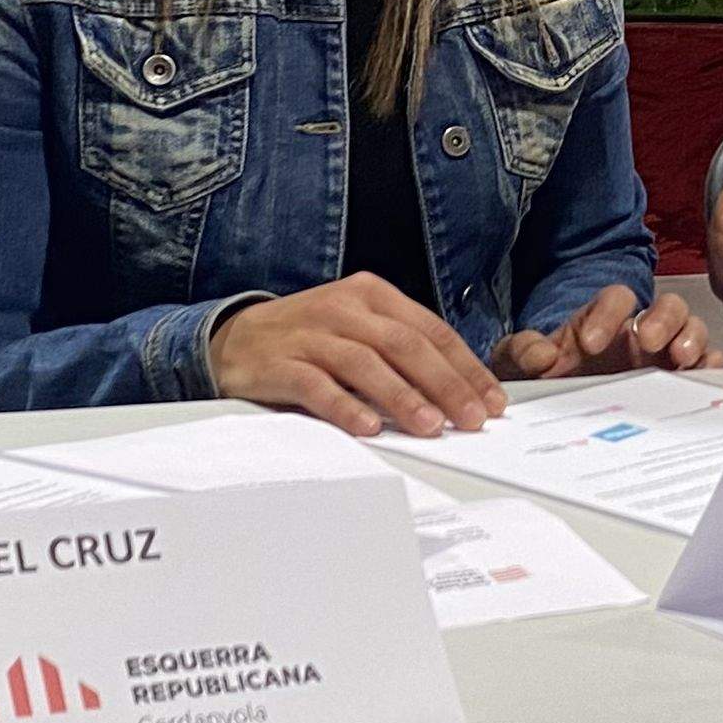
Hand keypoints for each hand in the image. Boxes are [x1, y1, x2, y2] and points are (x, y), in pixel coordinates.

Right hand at [205, 274, 505, 436]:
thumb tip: (458, 391)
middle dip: (445, 384)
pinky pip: (318, 385)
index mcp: (372, 295)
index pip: (430, 331)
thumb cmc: (309, 339)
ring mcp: (311, 334)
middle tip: (471, 419)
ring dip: (402, 397)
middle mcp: (344, 309)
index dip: (464, 367)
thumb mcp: (358, 328)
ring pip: (367, 364)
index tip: (490, 400)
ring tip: (430, 426)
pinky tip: (368, 427)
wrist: (232, 339)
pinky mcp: (280, 363)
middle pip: (405, 345)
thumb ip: (401, 350)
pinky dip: (345, 406)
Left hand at [494, 285, 711, 379]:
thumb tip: (541, 355)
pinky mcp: (678, 381)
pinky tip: (700, 380)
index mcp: (600, 321)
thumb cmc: (541, 381)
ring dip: (692, 339)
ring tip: (681, 359)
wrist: (553, 416)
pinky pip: (705, 366)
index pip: (616, 298)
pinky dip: (709, 369)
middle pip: (667, 306)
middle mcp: (636, 333)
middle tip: (649, 342)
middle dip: (663, 319)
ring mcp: (661, 356)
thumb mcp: (516, 364)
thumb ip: (521, 352)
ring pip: (691, 329)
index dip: (608, 314)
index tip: (590, 343)